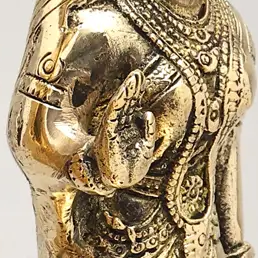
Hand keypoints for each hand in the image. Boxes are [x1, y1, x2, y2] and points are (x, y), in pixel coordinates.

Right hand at [84, 69, 161, 191]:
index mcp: (126, 128)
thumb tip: (146, 114)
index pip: (130, 106)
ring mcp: (112, 132)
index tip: (140, 77)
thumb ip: (148, 130)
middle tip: (137, 74)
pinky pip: (113, 120)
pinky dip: (119, 109)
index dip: (135, 92)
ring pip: (118, 109)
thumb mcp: (146, 146)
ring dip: (125, 94)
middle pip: (124, 104)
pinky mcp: (108, 139)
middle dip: (131, 89)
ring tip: (132, 81)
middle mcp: (118, 128)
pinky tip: (127, 98)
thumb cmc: (133, 167)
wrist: (121, 184)